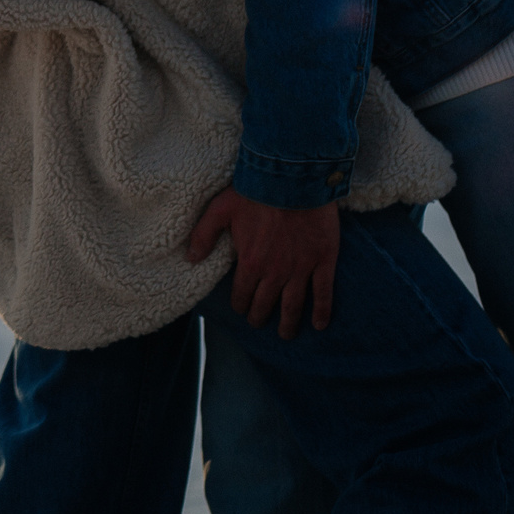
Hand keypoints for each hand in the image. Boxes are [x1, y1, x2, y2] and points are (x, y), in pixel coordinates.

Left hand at [187, 186, 340, 339]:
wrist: (292, 180)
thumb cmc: (255, 192)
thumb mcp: (220, 209)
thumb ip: (204, 235)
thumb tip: (190, 258)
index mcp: (250, 262)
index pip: (242, 294)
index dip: (240, 305)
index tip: (241, 309)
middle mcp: (275, 272)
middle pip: (266, 304)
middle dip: (260, 316)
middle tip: (259, 322)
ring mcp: (300, 268)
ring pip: (293, 305)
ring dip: (289, 323)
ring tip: (286, 334)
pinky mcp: (323, 261)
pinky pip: (323, 292)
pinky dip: (321, 311)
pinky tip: (319, 325)